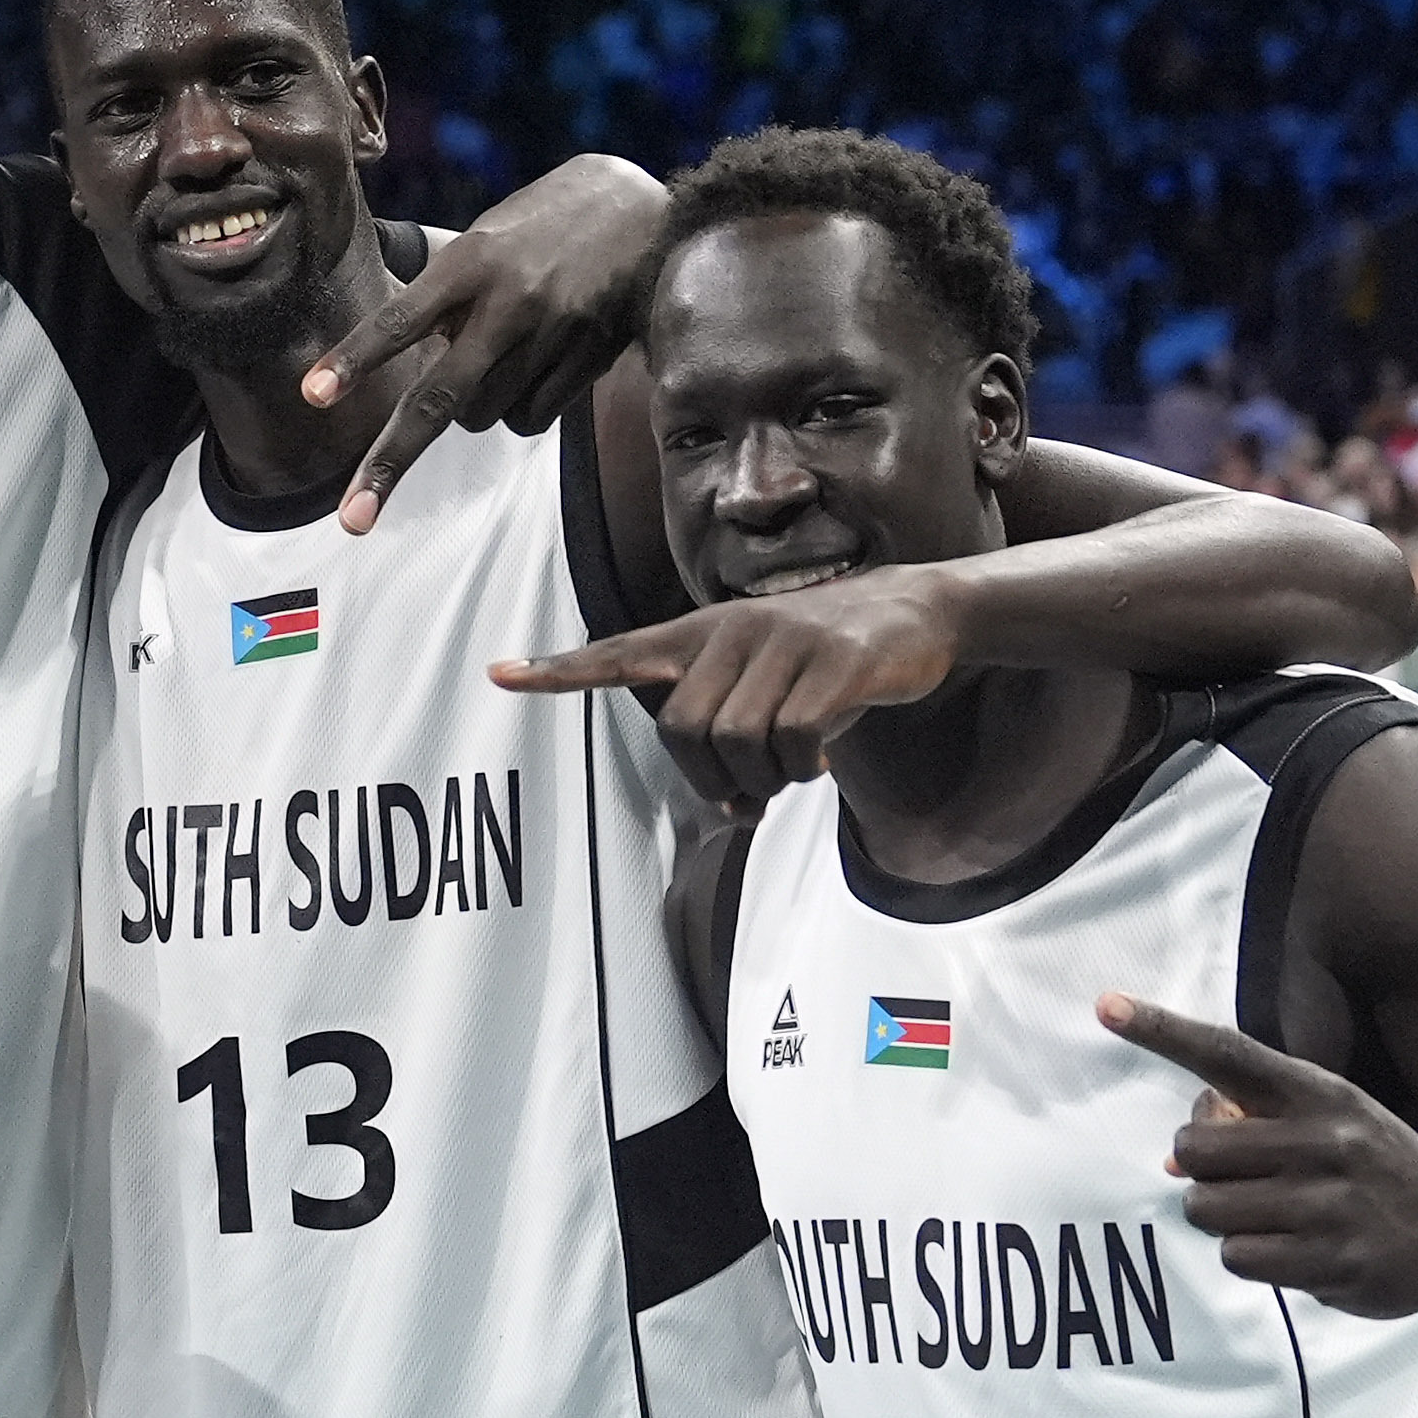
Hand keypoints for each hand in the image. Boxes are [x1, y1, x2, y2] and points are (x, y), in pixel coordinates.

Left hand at [296, 153, 669, 535]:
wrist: (647, 211)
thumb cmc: (544, 224)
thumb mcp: (486, 236)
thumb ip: (445, 294)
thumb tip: (403, 356)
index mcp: (473, 261)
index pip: (401, 319)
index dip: (355, 360)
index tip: (312, 396)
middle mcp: (509, 302)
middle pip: (438, 399)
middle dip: (390, 462)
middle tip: (352, 519)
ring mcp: (552, 336)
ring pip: (481, 417)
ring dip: (468, 408)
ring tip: (493, 358)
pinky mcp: (587, 361)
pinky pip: (526, 420)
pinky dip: (515, 410)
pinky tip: (532, 368)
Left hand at [496, 569, 972, 808]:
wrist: (918, 610)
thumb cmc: (827, 659)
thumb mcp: (765, 674)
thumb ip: (729, 729)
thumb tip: (727, 807)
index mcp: (705, 634)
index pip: (620, 651)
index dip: (560, 669)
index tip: (499, 674)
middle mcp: (734, 630)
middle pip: (684, 731)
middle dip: (712, 779)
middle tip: (749, 793)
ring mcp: (784, 642)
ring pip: (738, 740)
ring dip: (764, 778)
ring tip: (793, 769)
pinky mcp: (835, 662)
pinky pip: (793, 740)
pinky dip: (803, 768)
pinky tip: (822, 758)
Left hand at [1100, 995, 1417, 1320]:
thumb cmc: (1368, 1164)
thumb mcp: (1327, 1118)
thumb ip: (1250, 1123)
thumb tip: (1171, 1161)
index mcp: (1317, 1094)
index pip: (1227, 1053)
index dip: (1163, 1030)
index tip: (1107, 1006)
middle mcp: (1324, 1141)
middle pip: (1193, 1151)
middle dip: (1201, 1171)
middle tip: (1246, 1179)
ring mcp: (1331, 1204)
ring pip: (1207, 1209)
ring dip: (1226, 1218)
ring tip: (1277, 1216)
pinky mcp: (1334, 1261)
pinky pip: (1238, 1258)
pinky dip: (1252, 1258)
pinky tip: (1297, 1249)